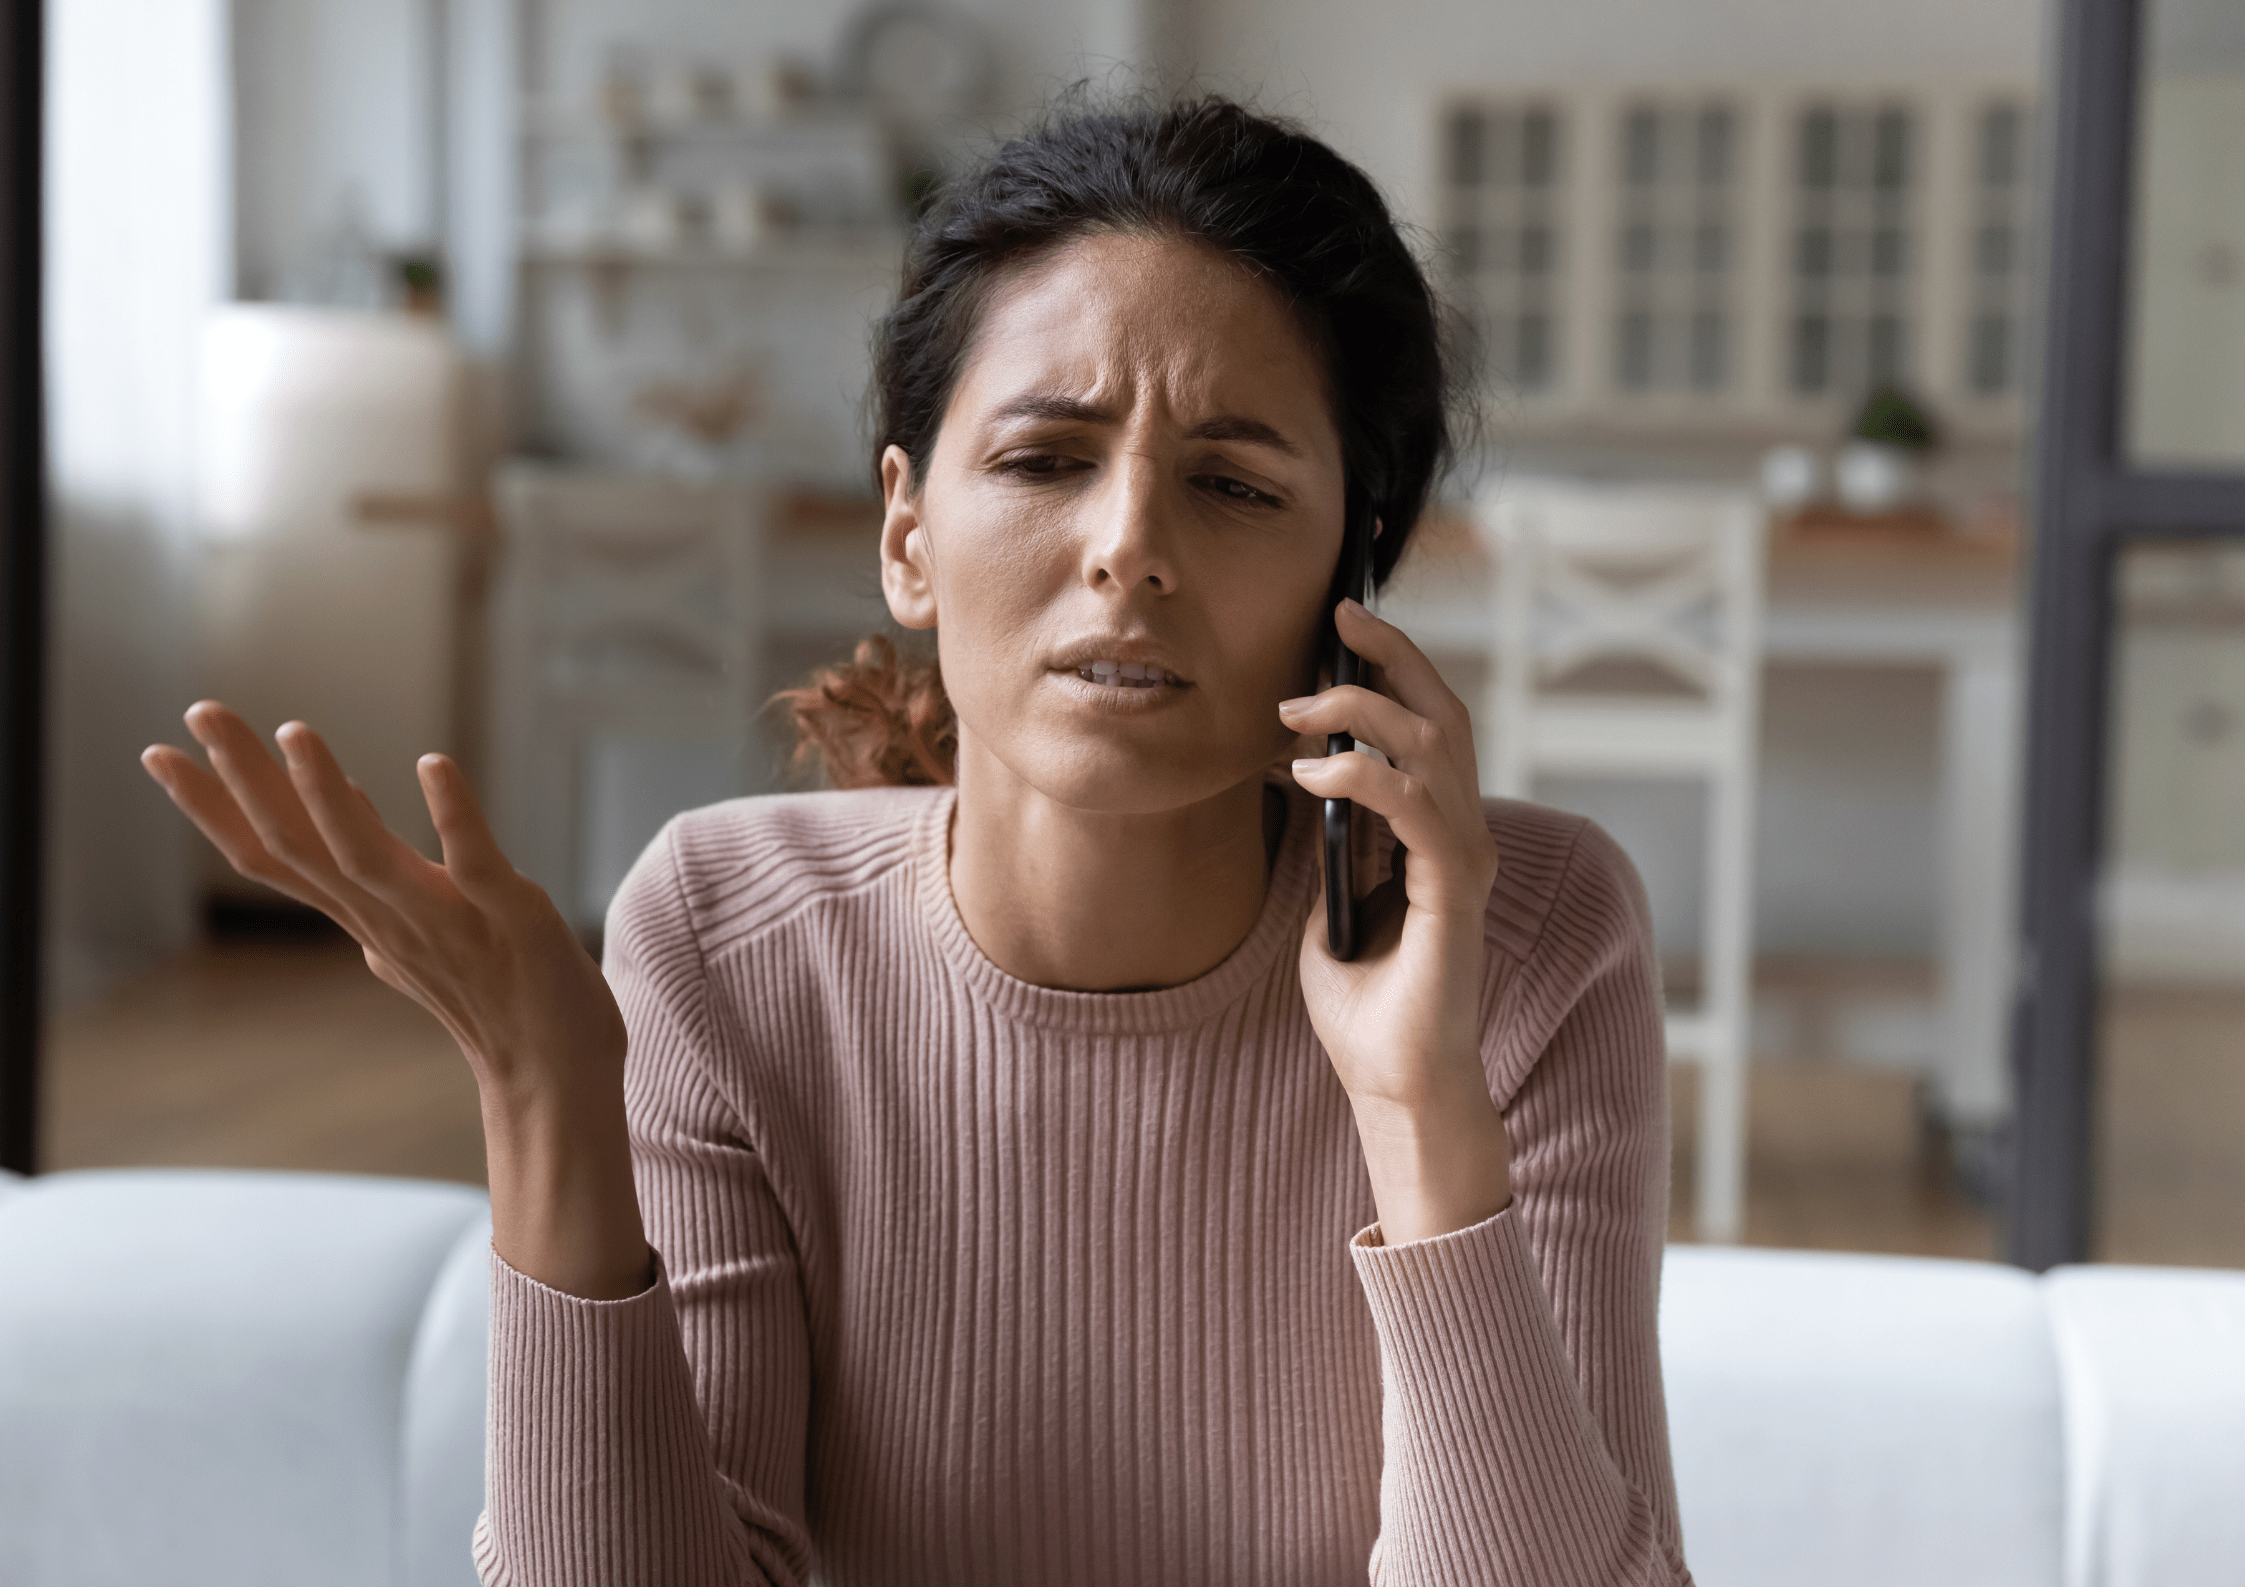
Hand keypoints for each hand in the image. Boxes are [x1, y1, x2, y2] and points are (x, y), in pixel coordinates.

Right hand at [141, 703, 649, 1297]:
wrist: (554, 1078)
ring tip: (295, 732)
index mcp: (365, 918)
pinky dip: (453, 816)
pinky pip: (477, 866)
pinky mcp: (512, 920)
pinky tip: (433, 764)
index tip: (158, 750)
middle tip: (199, 709)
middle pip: (297, 846)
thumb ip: (374, 871)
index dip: (213, 807)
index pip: (273, 857)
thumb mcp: (416, 924)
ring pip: (363, 858)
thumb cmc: (493, 999)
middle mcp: (389, 920)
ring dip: (326, 796)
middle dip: (244, 777)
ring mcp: (447, 923)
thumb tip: (342, 799)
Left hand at [1279, 599, 1510, 1243]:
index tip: (1341, 626)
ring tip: (1296, 709)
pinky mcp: (1455, 893)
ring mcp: (1466, 862)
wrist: (1393, 1084)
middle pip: (1445, 715)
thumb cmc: (1364, 1006)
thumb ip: (1326, 848)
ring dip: (1363, 713)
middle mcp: (1464, 837)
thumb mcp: (1326, 905)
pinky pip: (1417, 809)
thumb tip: (1296, 784)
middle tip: (1340, 615)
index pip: (1429, 728)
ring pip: (1435, 747)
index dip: (1394, 670)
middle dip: (1394, 657)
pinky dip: (1365, 778)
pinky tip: (1314, 775)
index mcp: (1439, 835)